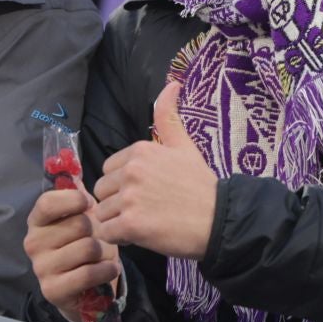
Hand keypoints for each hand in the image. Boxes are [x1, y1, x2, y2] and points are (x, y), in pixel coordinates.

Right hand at [24, 182, 120, 321]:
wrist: (88, 287)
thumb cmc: (85, 245)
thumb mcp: (82, 217)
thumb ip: (77, 195)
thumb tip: (74, 170)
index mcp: (37, 221)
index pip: (48, 202)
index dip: (73, 200)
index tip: (88, 204)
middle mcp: (33, 243)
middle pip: (78, 224)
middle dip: (97, 231)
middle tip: (98, 238)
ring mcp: (41, 268)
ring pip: (87, 247)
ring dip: (104, 252)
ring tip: (101, 256)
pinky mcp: (53, 290)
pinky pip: (89, 273)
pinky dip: (106, 269)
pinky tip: (109, 268)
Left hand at [93, 82, 217, 260]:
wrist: (220, 220)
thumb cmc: (201, 185)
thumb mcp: (184, 146)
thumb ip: (169, 116)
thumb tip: (172, 83)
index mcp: (139, 151)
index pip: (108, 171)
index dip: (123, 185)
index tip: (146, 193)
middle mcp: (130, 170)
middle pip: (102, 192)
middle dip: (117, 204)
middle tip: (146, 210)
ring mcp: (129, 197)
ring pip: (102, 213)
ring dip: (118, 222)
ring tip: (145, 224)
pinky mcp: (131, 224)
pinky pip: (108, 233)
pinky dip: (120, 238)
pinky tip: (142, 235)